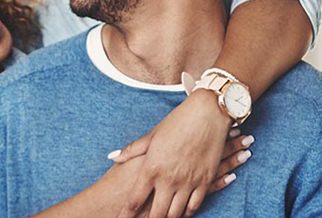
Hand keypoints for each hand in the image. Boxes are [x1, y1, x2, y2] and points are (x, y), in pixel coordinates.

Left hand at [105, 134, 252, 217]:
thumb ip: (132, 150)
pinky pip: (196, 204)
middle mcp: (169, 178)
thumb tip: (113, 157)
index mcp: (151, 168)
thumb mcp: (152, 136)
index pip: (135, 200)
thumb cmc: (177, 122)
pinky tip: (182, 212)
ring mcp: (188, 181)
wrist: (207, 113)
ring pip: (176, 212)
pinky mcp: (206, 179)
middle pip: (156, 213)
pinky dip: (188, 211)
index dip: (126, 215)